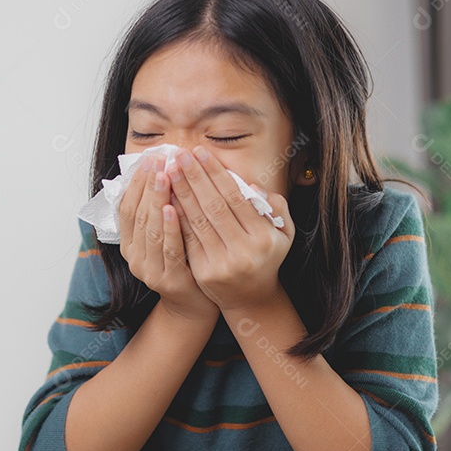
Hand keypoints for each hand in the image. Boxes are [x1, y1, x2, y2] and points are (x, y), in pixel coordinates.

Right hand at [118, 154, 218, 320]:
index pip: (127, 206)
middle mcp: (133, 256)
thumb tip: (164, 169)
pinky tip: (173, 208)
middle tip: (158, 161)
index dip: (136, 182)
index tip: (149, 158)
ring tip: (164, 176)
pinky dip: (169, 227)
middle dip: (147, 185)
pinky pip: (168, 248)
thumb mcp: (168, 233)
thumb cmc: (184, 262)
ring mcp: (148, 270)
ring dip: (156, 200)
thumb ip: (161, 209)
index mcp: (129, 243)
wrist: (194, 304)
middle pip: (137, 214)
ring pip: (149, 229)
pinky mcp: (167, 280)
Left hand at [165, 147, 294, 312]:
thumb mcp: (284, 232)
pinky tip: (166, 197)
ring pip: (197, 221)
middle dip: (194, 178)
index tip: (200, 153)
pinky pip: (187, 238)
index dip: (215, 174)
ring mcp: (221, 263)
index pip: (235, 198)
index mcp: (264, 237)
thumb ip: (275, 206)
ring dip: (181, 193)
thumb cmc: (267, 256)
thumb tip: (252, 186)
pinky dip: (176, 216)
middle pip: (213, 207)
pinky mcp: (203, 272)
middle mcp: (243, 251)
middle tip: (179, 155)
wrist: (251, 298)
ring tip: (169, 170)